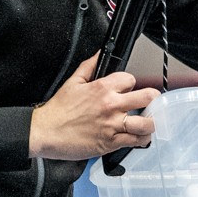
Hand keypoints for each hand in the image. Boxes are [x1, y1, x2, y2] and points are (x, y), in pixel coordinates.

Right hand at [30, 54, 159, 159]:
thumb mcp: (72, 82)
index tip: (128, 90)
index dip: (131, 84)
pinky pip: (136, 141)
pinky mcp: (111, 143)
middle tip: (150, 103)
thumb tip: (99, 54)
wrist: (46, 132)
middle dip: (151, 99)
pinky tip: (139, 136)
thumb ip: (89, 66)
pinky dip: (141, 139)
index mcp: (102, 88)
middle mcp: (111, 106)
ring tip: (147, 122)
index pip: (131, 79)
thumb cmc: (57, 111)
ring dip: (150, 122)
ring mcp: (113, 125)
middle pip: (147, 97)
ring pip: (146, 123)